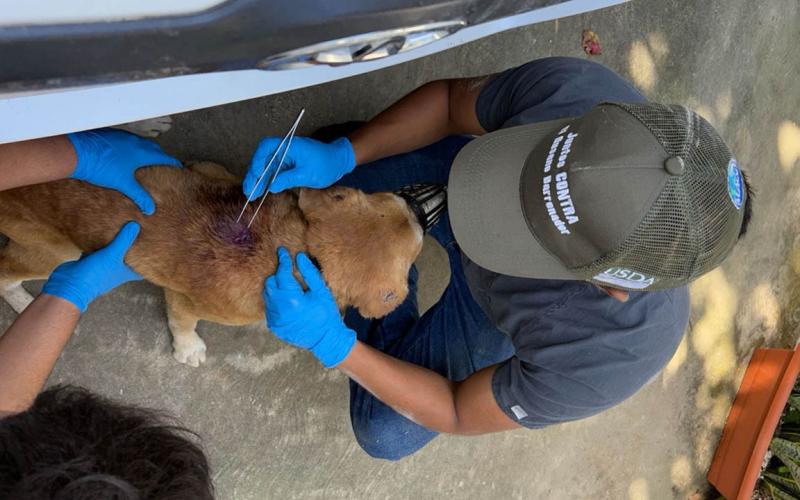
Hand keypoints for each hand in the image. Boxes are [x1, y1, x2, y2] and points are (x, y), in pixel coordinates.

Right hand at [42, 222, 142, 312]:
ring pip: (114, 249)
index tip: (159, 245)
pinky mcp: (92, 258)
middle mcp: (117, 268)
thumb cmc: (95, 275)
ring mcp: (104, 263)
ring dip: (118, 240)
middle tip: (143, 229)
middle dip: (135, 244)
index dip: (152, 258)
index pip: (145, 266)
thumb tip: (136, 225)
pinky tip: (104, 227)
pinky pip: (99, 246)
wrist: (69, 283)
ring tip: (127, 224)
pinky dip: (102, 239)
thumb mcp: (112, 256)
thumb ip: (123, 240)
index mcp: (127, 271)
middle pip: (130, 255)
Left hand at [68, 129, 181, 214]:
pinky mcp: (113, 135)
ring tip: (146, 160)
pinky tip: (126, 155)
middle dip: (161, 156)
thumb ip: (139, 195)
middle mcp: (136, 142)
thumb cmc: (102, 167)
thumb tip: (150, 209)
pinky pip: (129, 140)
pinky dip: (134, 147)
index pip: (164, 157)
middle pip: (154, 148)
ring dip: (147, 150)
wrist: (78, 151)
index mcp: (142, 153)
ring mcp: (124, 136)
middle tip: (163, 165)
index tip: (178, 168)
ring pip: (141, 143)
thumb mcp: (123, 184)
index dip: (173, 163)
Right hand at [244, 136, 354, 196]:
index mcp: (289, 146)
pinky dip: (267, 181)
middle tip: (249, 191)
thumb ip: (289, 179)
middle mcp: (284, 150)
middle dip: (254, 175)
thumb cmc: (327, 164)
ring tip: (252, 194)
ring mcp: (285, 158)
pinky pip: (273, 172)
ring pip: (266, 167)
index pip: (266, 147)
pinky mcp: (288, 166)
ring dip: (258, 180)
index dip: (257, 160)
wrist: (339, 162)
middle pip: (263, 159)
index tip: (256, 175)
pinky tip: (261, 190)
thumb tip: (272, 186)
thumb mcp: (308, 174)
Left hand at [263, 247, 355, 367]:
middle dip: (278, 275)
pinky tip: (287, 301)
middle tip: (288, 272)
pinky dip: (275, 301)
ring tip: (288, 287)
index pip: (282, 274)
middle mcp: (279, 310)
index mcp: (292, 300)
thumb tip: (299, 257)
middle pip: (270, 283)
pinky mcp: (273, 326)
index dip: (283, 260)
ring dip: (276, 288)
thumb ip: (310, 273)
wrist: (325, 340)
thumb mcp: (321, 292)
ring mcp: (274, 319)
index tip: (282, 250)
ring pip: (267, 295)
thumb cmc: (326, 315)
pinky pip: (269, 307)